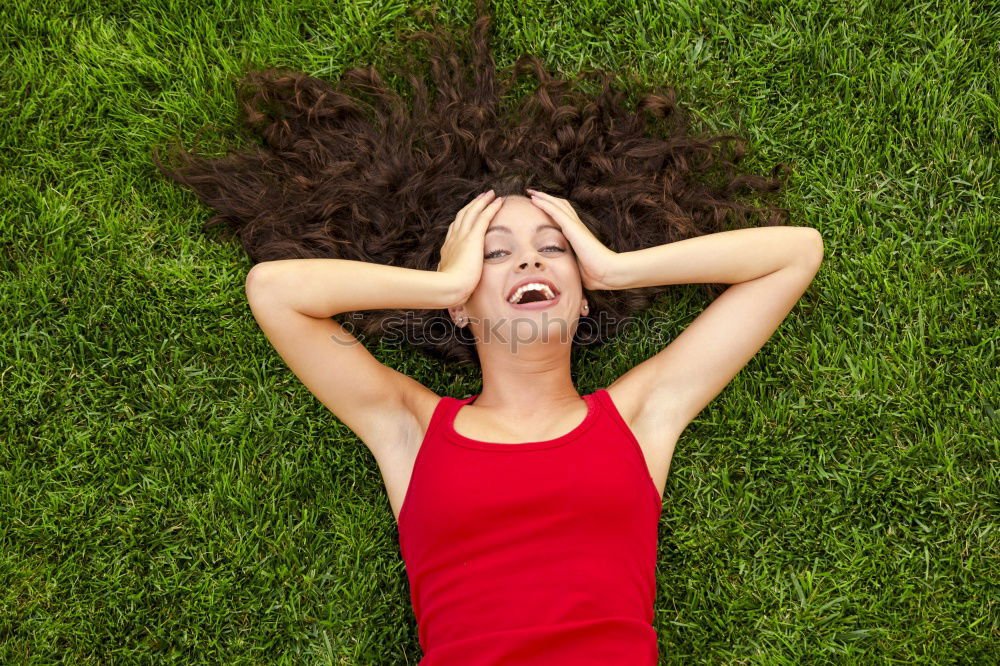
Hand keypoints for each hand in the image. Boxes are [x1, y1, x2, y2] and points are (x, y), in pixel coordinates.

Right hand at [436, 190, 504, 304]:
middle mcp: (453, 239)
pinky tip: (499, 200)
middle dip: (472, 206)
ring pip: (472, 212)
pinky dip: (491, 207)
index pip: (456, 229)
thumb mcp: (451, 283)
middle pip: (463, 216)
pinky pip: (484, 216)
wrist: (448, 288)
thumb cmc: (450, 290)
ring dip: (482, 201)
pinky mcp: (473, 238)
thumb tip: (455, 291)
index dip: (463, 220)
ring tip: (490, 194)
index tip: (469, 214)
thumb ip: (454, 282)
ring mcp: (462, 237)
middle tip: (481, 197)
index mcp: (449, 249)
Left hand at [525, 189, 620, 289]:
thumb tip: (559, 274)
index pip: (563, 216)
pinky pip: (555, 211)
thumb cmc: (594, 274)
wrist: (606, 273)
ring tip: (531, 192)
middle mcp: (576, 226)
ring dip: (543, 197)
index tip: (539, 206)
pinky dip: (544, 203)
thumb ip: (568, 265)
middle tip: (532, 193)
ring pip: (557, 204)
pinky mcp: (572, 228)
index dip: (552, 209)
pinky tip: (535, 199)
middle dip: (546, 198)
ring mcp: (575, 225)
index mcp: (577, 234)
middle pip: (560, 206)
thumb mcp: (576, 267)